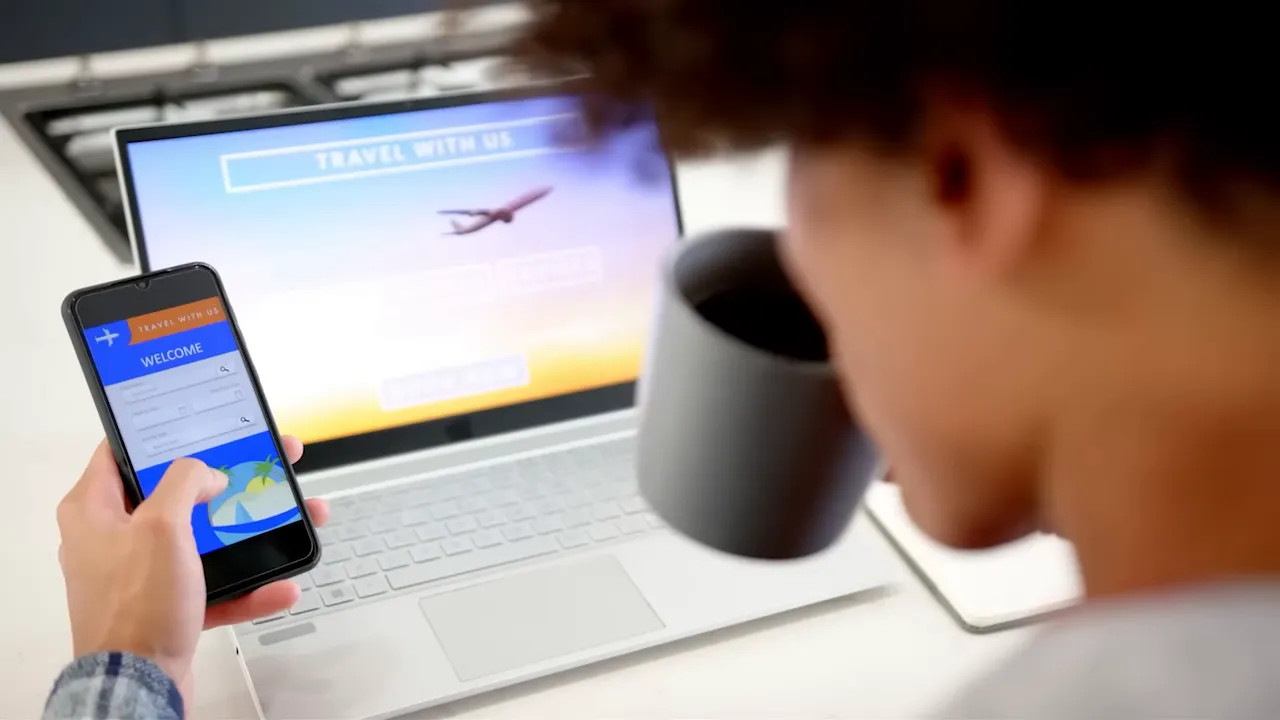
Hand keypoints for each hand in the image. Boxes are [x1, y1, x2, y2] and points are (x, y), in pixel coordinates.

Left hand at [56, 436, 327, 701]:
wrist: (140, 684)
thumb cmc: (134, 608)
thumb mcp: (162, 525)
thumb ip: (186, 482)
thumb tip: (206, 473)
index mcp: (94, 510)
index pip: (120, 453)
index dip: (160, 436)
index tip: (197, 425)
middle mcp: (113, 538)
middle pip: (176, 494)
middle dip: (226, 481)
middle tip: (262, 464)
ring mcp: (140, 573)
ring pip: (204, 538)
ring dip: (249, 531)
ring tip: (289, 519)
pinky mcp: (166, 604)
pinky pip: (214, 583)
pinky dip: (248, 584)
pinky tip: (279, 584)